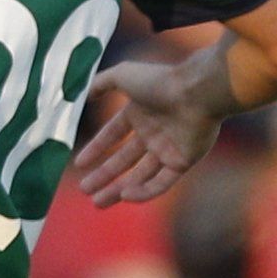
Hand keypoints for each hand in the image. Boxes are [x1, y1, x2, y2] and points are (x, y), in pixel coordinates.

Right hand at [71, 56, 224, 206]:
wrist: (196, 92)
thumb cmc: (160, 81)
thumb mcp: (123, 75)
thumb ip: (101, 83)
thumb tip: (84, 95)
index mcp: (139, 113)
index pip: (113, 135)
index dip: (96, 149)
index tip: (80, 164)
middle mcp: (153, 133)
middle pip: (124, 160)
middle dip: (104, 176)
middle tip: (85, 190)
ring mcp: (168, 149)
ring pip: (140, 176)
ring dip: (118, 190)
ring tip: (97, 202)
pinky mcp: (183, 163)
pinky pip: (161, 183)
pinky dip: (144, 192)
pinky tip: (125, 196)